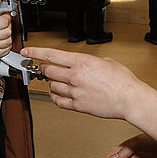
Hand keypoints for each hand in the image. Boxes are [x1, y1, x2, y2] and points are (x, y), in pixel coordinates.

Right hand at [0, 1, 12, 61]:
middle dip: (7, 25)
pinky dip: (5, 45)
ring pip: (7, 42)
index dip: (6, 16)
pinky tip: (0, 40)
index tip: (4, 14)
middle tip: (3, 22)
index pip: (3, 21)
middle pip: (6, 32)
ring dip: (7, 35)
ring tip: (1, 31)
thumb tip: (0, 4)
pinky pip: (4, 51)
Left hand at [21, 46, 145, 120]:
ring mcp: (75, 92)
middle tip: (45, 69)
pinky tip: (58, 94)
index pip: (52, 54)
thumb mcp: (106, 61)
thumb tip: (81, 63)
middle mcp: (75, 76)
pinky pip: (58, 101)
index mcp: (82, 62)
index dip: (36, 52)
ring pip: (52, 86)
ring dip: (51, 83)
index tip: (27, 52)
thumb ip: (89, 61)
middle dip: (44, 69)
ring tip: (58, 82)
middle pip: (48, 71)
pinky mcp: (78, 105)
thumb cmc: (122, 81)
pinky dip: (55, 97)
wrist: (130, 99)